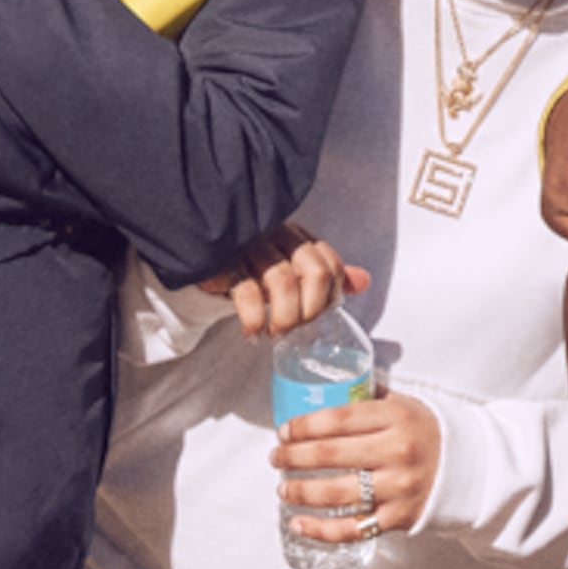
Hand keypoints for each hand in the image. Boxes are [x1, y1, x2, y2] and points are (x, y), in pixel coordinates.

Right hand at [198, 224, 369, 339]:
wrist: (203, 264)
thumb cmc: (252, 269)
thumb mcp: (292, 270)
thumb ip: (327, 276)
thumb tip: (364, 281)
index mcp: (298, 236)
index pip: (331, 263)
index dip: (331, 295)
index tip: (318, 317)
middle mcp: (278, 234)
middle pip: (315, 271)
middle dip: (310, 310)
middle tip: (296, 329)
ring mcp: (250, 245)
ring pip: (283, 283)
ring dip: (283, 319)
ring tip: (274, 334)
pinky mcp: (224, 260)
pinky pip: (246, 292)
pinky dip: (253, 320)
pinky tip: (251, 332)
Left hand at [274, 391, 442, 542]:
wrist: (468, 467)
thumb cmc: (425, 432)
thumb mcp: (404, 405)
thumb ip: (369, 399)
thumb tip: (326, 388)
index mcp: (396, 418)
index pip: (339, 419)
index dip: (304, 426)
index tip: (284, 431)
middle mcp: (397, 452)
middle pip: (331, 455)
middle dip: (293, 457)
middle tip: (275, 458)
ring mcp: (398, 487)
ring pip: (336, 493)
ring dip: (301, 491)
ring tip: (283, 488)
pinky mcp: (398, 518)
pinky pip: (353, 529)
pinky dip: (321, 530)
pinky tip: (298, 524)